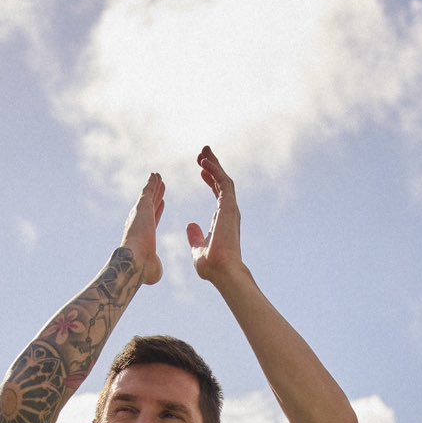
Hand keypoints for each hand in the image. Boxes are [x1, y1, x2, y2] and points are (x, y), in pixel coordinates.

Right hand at [121, 173, 164, 286]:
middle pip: (150, 206)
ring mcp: (140, 214)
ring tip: (159, 177)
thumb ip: (155, 265)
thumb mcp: (153, 268)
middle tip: (161, 186)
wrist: (135, 262)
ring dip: (154, 186)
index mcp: (143, 236)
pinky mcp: (142, 206)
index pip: (152, 220)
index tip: (162, 204)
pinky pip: (148, 190)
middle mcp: (139, 223)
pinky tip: (155, 175)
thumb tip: (155, 268)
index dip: (157, 212)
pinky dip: (151, 182)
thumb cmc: (143, 271)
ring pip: (149, 196)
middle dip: (156, 196)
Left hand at [187, 146, 242, 283]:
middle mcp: (229, 211)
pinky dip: (215, 170)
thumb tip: (190, 226)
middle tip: (203, 152)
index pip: (218, 193)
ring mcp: (230, 209)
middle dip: (213, 165)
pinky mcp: (229, 207)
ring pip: (224, 179)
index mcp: (222, 219)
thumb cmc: (212, 266)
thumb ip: (195, 237)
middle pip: (222, 182)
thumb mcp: (198, 249)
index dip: (211, 179)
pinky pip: (223, 182)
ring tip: (203, 151)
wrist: (223, 272)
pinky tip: (204, 161)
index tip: (201, 169)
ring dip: (214, 163)